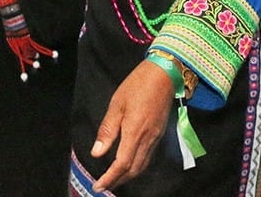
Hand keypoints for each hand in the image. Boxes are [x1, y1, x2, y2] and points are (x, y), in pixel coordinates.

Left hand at [90, 59, 174, 191]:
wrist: (164, 75)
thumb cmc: (136, 86)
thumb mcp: (117, 104)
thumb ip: (107, 130)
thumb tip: (97, 153)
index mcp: (134, 132)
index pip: (122, 163)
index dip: (110, 177)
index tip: (98, 186)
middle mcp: (147, 139)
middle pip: (134, 169)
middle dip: (119, 180)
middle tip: (104, 186)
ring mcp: (156, 138)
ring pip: (142, 165)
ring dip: (128, 176)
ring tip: (114, 179)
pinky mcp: (159, 134)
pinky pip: (148, 157)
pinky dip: (137, 166)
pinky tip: (129, 164)